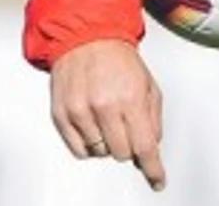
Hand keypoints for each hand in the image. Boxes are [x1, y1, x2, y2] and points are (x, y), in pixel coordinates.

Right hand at [50, 39, 166, 191]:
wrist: (86, 38)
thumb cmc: (119, 61)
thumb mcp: (149, 85)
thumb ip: (153, 119)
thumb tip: (150, 148)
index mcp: (130, 98)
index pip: (144, 146)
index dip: (152, 169)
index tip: (157, 181)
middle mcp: (104, 107)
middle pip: (122, 154)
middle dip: (129, 145)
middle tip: (126, 126)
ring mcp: (80, 112)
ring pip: (100, 153)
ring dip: (107, 143)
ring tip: (107, 118)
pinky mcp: (61, 116)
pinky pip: (79, 150)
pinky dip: (89, 145)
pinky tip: (93, 125)